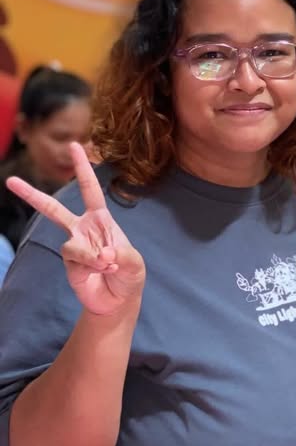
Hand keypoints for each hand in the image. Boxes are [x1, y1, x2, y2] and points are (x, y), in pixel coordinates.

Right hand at [5, 142, 145, 317]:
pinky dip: (89, 266)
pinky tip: (100, 271)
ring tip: (107, 265)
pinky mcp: (68, 264)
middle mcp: (82, 229)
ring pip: (72, 244)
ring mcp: (73, 246)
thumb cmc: (129, 275)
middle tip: (11, 181)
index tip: (75, 145)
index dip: (82, 168)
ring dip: (91, 256)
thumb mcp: (135, 263)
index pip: (90, 189)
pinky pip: (74, 259)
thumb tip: (103, 255)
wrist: (119, 300)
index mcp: (101, 219)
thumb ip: (123, 255)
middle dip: (32, 195)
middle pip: (53, 209)